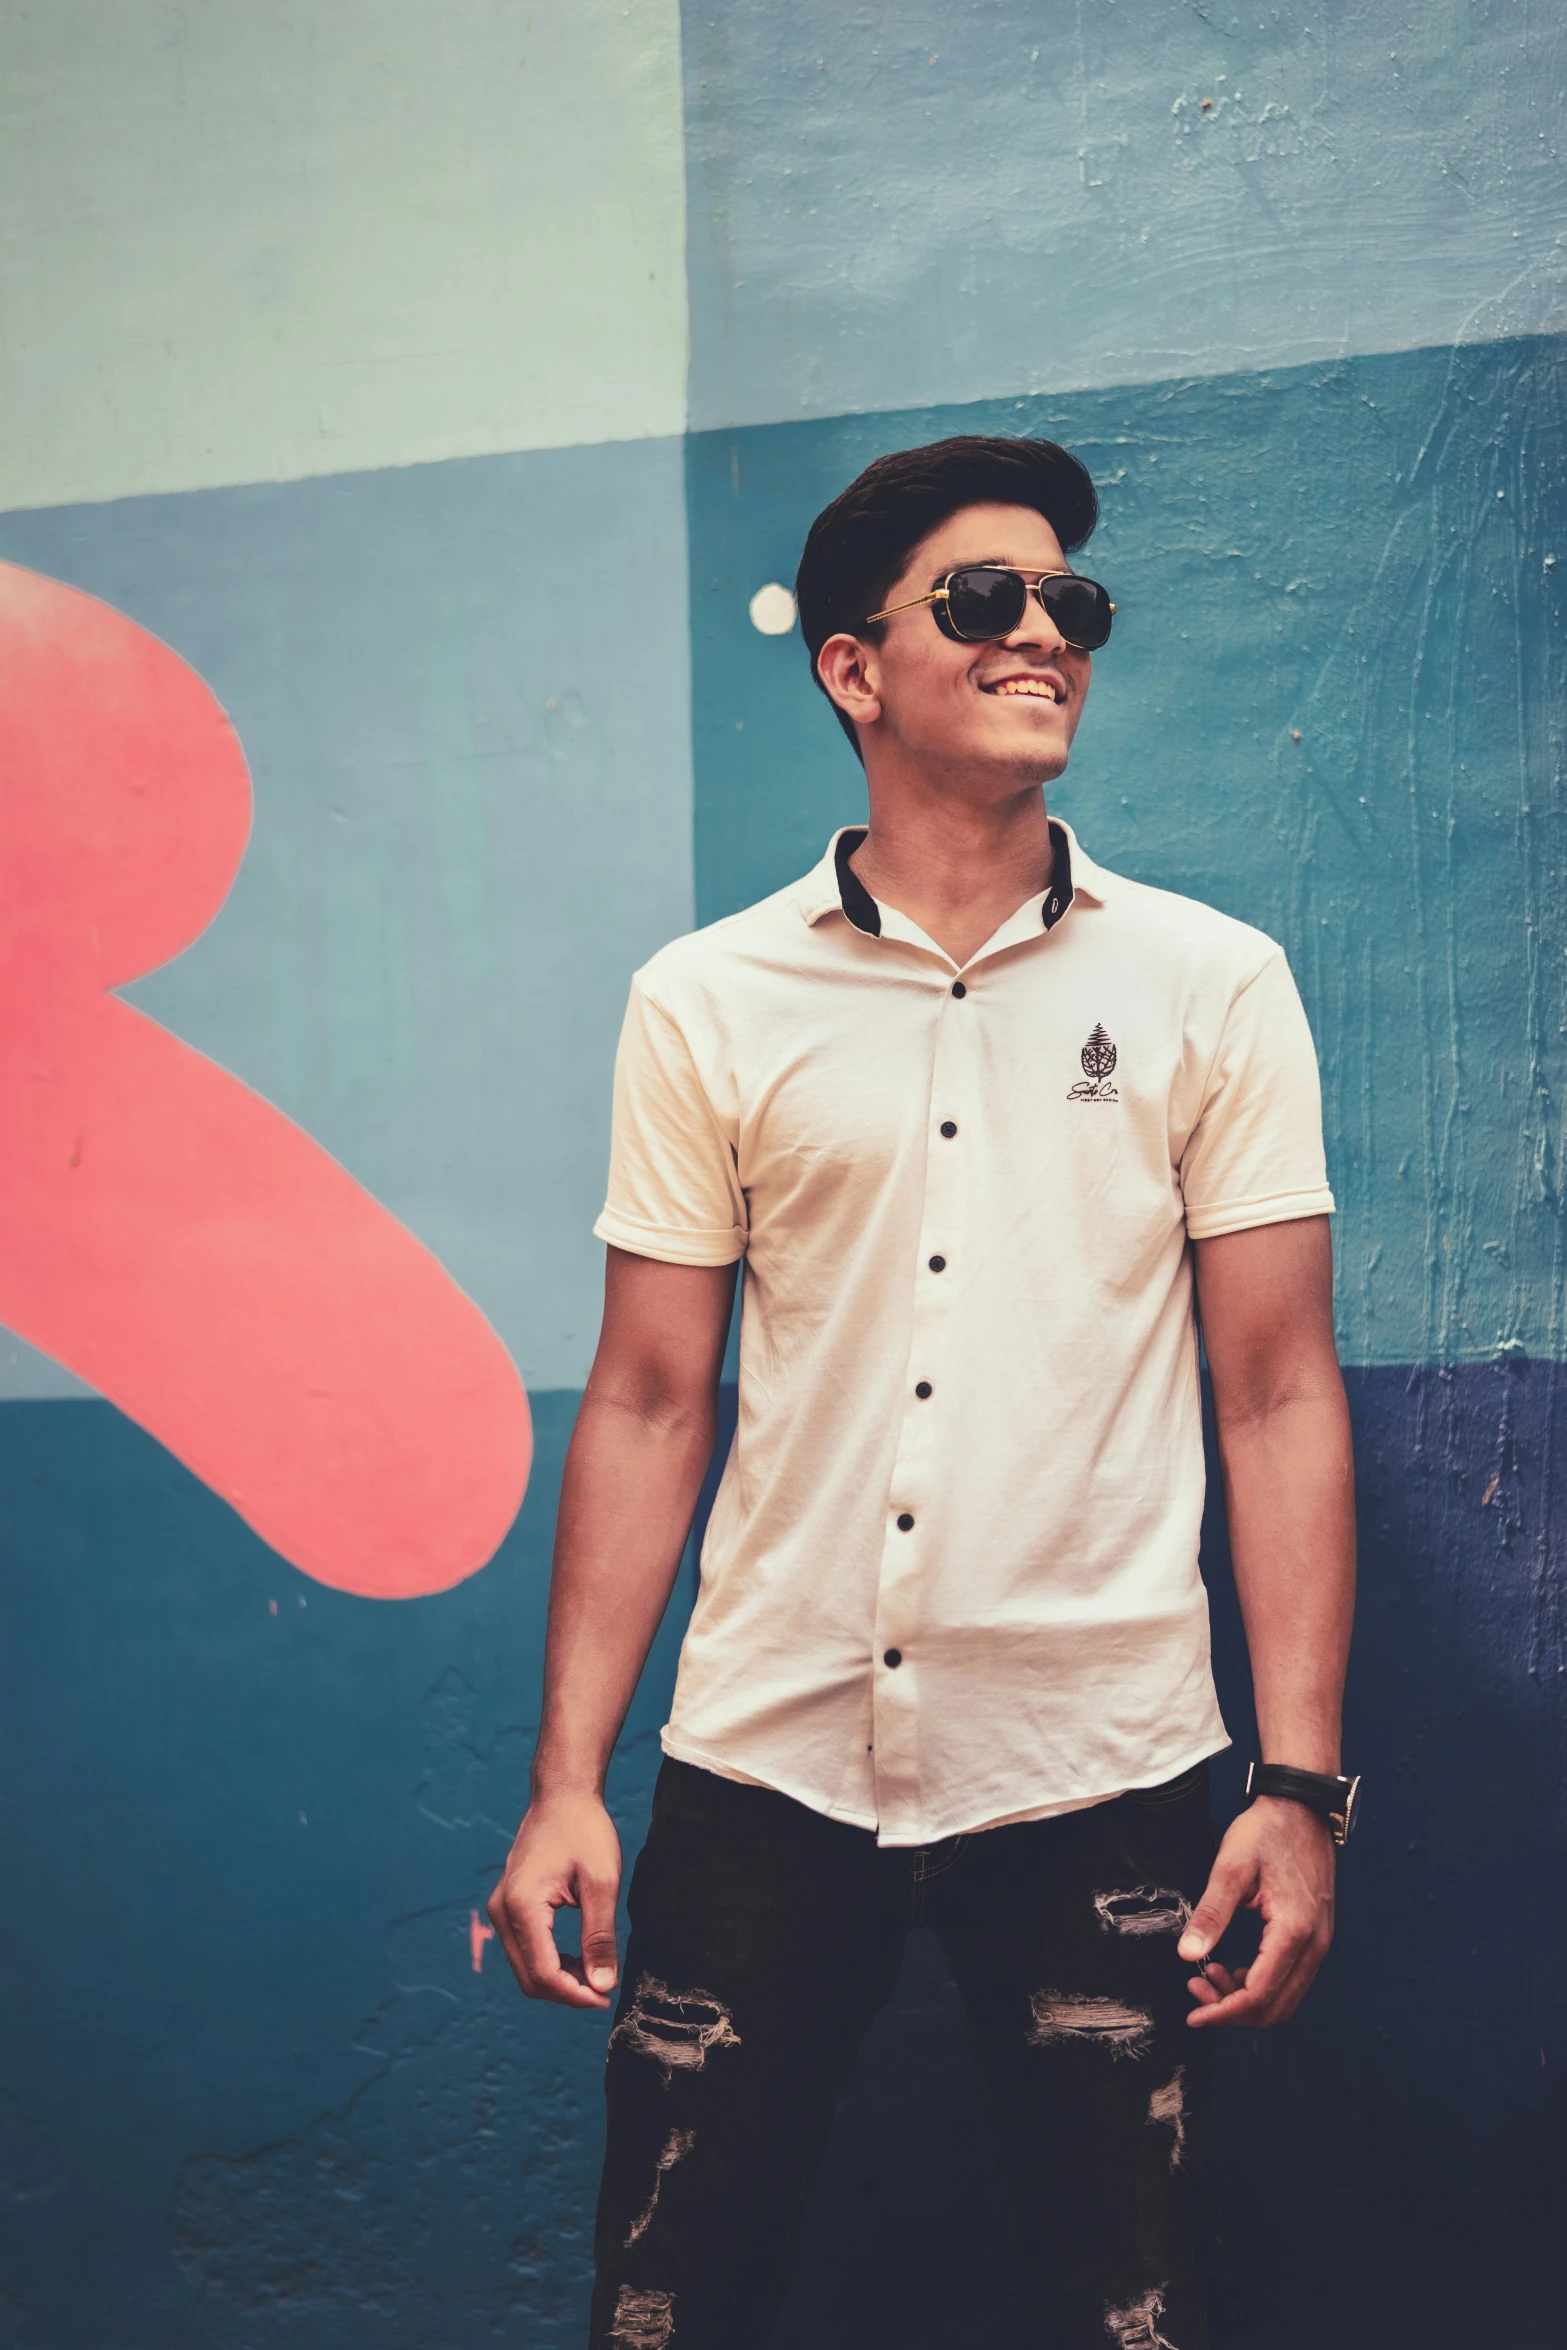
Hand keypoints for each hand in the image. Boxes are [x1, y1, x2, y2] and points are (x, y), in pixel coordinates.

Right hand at [487, 1792, 622, 2008]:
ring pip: (525, 1968)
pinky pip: (524, 1950)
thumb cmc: (584, 1831)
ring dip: (558, 1980)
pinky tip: (578, 1958)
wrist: (562, 1796)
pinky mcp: (507, 1906)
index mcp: (522, 1905)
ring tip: (595, 1974)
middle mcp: (502, 1911)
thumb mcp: (601, 1882)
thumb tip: (601, 1985)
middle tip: (603, 1991)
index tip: (605, 1998)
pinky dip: (549, 1963)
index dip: (575, 1994)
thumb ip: (599, 1936)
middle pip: (529, 1977)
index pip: (543, 1972)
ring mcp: (501, 1909)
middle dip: (566, 1993)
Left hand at [1177, 1797, 1334, 2028]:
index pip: (1260, 1995)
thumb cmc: (1267, 1832)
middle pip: (1275, 2006)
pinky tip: (1232, 1967)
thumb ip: (1211, 1914)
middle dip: (1232, 2010)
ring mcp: (1319, 1942)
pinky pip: (1290, 1978)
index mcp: (1293, 1931)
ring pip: (1284, 1997)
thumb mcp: (1231, 1868)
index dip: (1224, 2012)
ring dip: (1245, 1999)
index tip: (1194, 2015)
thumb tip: (1187, 1954)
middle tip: (1196, 1992)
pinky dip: (1259, 1984)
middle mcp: (1314, 1944)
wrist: (1301, 1808)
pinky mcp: (1315, 1936)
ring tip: (1208, 1977)